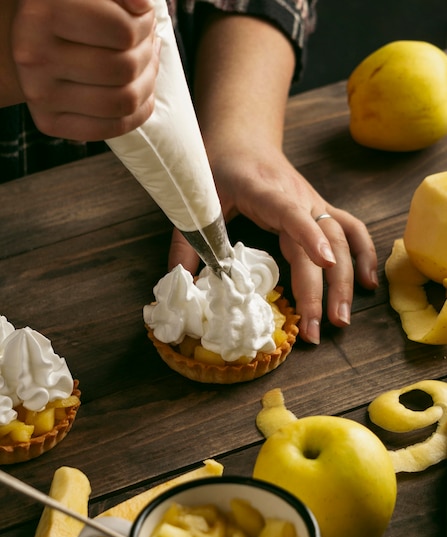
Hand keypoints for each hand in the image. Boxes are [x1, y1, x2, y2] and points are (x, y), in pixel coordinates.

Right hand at [11, 0, 158, 139]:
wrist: (32, 40)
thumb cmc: (69, 9)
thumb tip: (143, 8)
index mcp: (42, 15)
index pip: (124, 32)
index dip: (145, 25)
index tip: (142, 18)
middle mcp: (34, 58)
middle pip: (126, 69)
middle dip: (148, 54)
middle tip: (147, 43)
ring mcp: (40, 95)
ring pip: (125, 101)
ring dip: (148, 82)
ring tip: (145, 64)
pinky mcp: (49, 123)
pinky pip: (113, 127)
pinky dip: (138, 110)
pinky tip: (139, 90)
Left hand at [168, 140, 377, 344]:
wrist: (242, 138)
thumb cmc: (219, 167)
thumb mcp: (198, 200)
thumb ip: (187, 241)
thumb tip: (180, 282)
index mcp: (266, 191)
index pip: (292, 213)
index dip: (309, 236)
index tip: (324, 265)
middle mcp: (298, 196)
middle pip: (322, 239)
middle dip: (324, 287)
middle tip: (318, 329)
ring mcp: (313, 202)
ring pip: (343, 238)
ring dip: (347, 279)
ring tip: (343, 319)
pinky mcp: (320, 208)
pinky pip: (351, 229)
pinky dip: (364, 254)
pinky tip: (369, 283)